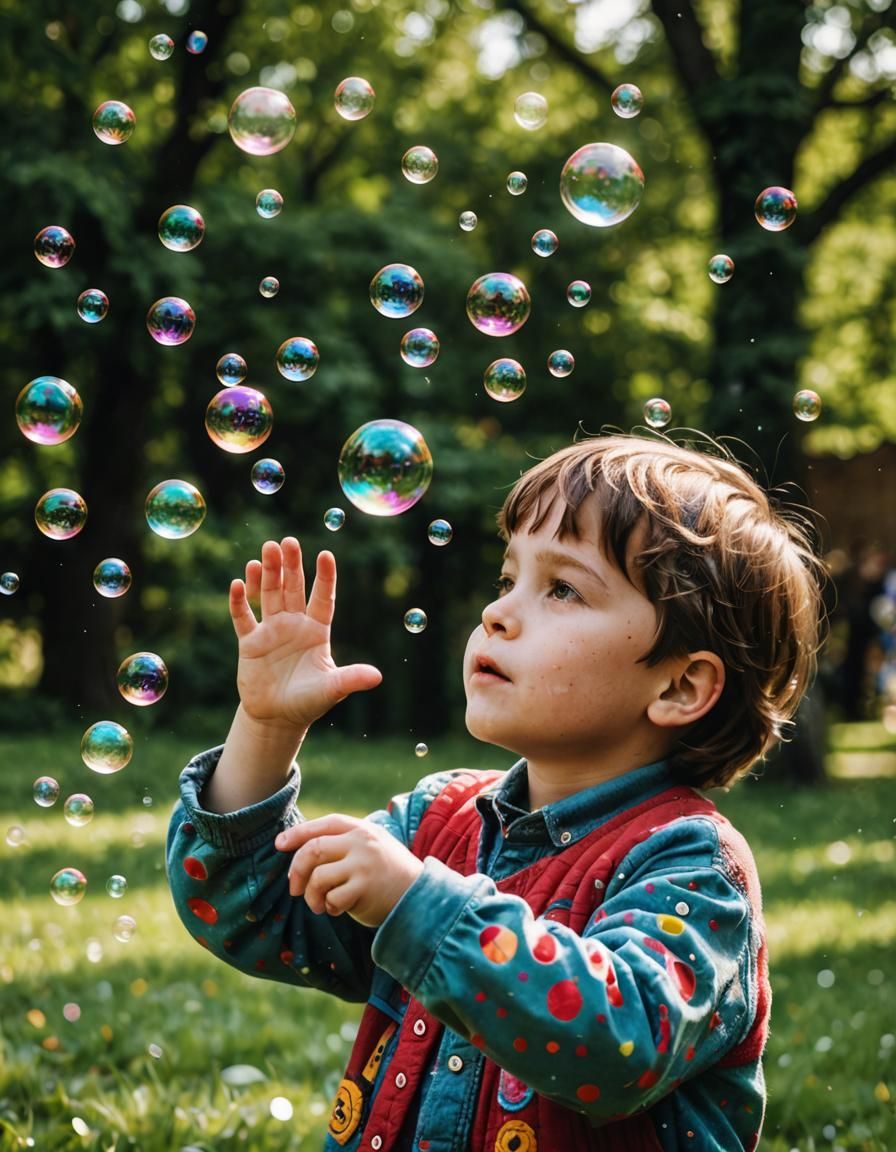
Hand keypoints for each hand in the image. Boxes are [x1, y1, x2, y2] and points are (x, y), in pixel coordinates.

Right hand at [230, 538, 381, 731]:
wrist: (277, 717)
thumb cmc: (309, 701)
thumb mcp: (332, 689)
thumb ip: (351, 679)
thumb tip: (377, 677)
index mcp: (317, 630)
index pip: (322, 598)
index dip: (324, 577)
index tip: (326, 554)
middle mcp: (295, 624)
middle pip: (293, 588)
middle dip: (290, 565)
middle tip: (287, 541)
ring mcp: (271, 630)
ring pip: (269, 595)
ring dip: (266, 574)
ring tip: (264, 551)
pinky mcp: (249, 642)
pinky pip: (243, 617)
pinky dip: (240, 602)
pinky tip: (238, 584)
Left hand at [276, 814, 424, 926]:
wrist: (420, 896)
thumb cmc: (388, 873)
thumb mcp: (371, 847)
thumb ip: (344, 843)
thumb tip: (302, 848)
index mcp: (361, 830)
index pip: (324, 825)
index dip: (298, 833)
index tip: (279, 844)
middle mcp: (361, 842)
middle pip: (313, 849)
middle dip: (297, 870)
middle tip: (294, 888)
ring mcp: (363, 864)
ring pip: (318, 877)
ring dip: (312, 896)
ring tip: (319, 905)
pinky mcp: (364, 888)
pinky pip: (332, 898)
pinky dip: (329, 907)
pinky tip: (338, 909)